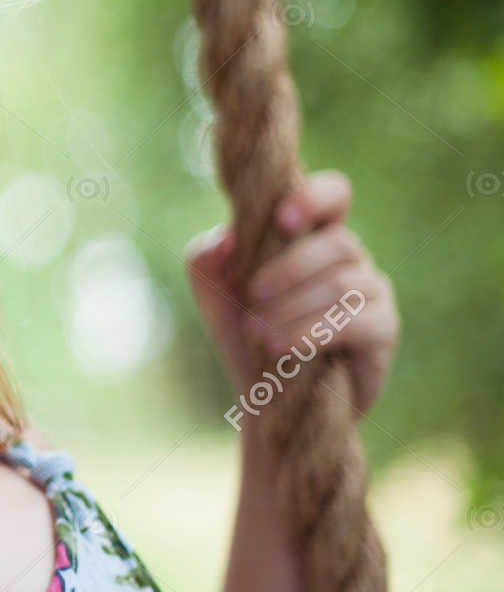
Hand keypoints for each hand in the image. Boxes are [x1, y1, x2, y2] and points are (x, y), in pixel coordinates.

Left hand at [184, 169, 397, 423]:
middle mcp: (351, 258)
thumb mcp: (213, 293)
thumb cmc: (245, 332)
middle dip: (288, 271)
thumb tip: (226, 238)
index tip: (280, 220)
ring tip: (258, 333)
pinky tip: (282, 347)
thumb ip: (206, 258)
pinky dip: (311, 332)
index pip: (334, 195)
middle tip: (253, 298)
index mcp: (313, 236)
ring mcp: (373, 291)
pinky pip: (357, 320)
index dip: (314, 198)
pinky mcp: (384, 329)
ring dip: (293, 308)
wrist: (265, 396)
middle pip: (338, 242)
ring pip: (344, 283)